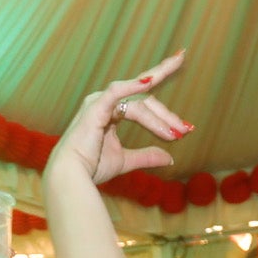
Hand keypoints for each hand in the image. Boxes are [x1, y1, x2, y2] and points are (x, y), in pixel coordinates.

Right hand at [47, 52, 190, 185]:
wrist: (70, 176)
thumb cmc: (90, 168)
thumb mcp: (125, 161)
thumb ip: (146, 156)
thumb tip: (169, 158)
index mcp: (111, 111)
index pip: (144, 104)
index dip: (165, 115)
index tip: (186, 129)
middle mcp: (106, 101)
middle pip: (145, 101)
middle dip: (168, 116)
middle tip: (187, 130)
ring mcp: (100, 101)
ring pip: (139, 103)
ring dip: (160, 117)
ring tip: (178, 132)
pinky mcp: (96, 107)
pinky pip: (118, 91)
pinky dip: (134, 85)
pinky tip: (152, 80)